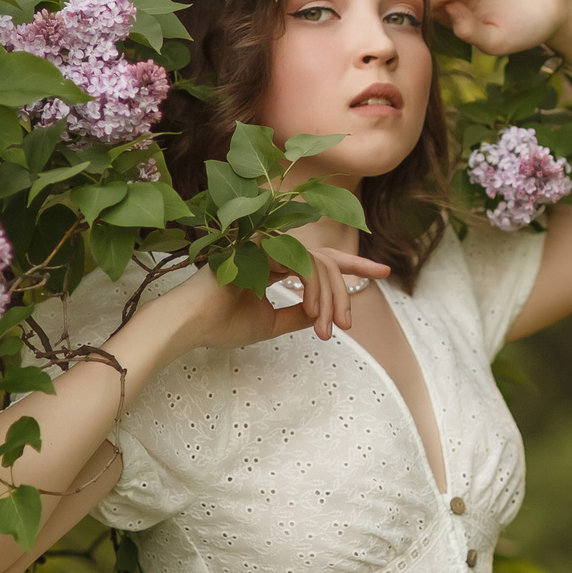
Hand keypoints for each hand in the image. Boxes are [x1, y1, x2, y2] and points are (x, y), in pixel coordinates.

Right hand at [150, 234, 392, 352]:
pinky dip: (314, 290)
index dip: (354, 264)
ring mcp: (267, 244)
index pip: (321, 258)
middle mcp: (273, 247)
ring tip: (330, 328)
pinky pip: (303, 264)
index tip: (383, 271)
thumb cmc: (221, 324)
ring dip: (330, 298)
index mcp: (275, 260)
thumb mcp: (270, 323)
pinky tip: (312, 313)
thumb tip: (322, 314)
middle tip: (349, 322)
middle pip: (326, 258)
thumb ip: (297, 315)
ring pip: (318, 263)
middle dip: (348, 285)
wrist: (188, 326)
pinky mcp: (261, 248)